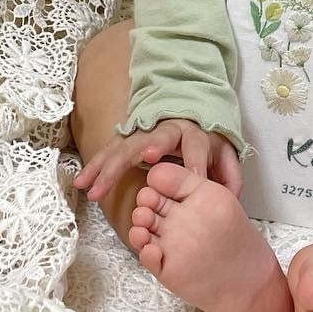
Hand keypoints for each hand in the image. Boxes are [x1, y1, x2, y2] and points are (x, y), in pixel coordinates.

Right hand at [73, 118, 242, 201]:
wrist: (187, 113)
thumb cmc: (205, 143)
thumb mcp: (224, 154)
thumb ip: (230, 175)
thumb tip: (231, 198)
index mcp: (195, 133)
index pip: (197, 145)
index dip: (196, 160)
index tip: (194, 177)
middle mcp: (168, 129)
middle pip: (157, 140)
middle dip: (149, 150)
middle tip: (143, 160)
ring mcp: (144, 131)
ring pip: (125, 146)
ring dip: (108, 167)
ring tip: (91, 189)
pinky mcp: (127, 137)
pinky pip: (108, 151)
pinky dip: (94, 166)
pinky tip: (81, 182)